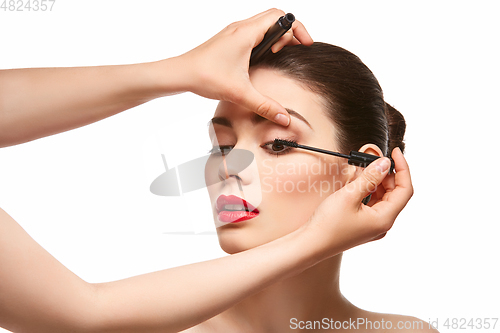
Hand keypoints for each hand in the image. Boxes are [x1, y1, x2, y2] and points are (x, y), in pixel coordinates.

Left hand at [176, 8, 312, 125]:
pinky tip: (262, 59)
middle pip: (275, 18)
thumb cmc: (204, 76)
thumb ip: (265, 106)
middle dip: (289, 33)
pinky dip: (264, 40)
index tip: (305, 44)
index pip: (281, 17)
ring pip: (264, 24)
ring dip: (276, 37)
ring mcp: (234, 32)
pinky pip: (253, 32)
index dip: (298, 29)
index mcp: (246, 33)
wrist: (180, 73)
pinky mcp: (229, 40)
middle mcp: (240, 28)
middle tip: (293, 51)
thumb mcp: (239, 93)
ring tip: (277, 55)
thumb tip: (284, 117)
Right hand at [303, 148, 413, 258]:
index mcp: (384, 219)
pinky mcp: (363, 225)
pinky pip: (373, 204)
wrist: (311, 244)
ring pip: (383, 198)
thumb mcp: (349, 195)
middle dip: (387, 174)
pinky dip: (369, 190)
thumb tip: (384, 163)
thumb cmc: (328, 225)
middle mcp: (382, 224)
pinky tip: (358, 182)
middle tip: (374, 159)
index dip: (403, 169)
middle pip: (395, 193)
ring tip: (364, 169)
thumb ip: (369, 177)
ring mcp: (372, 226)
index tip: (395, 152)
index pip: (405, 190)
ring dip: (377, 181)